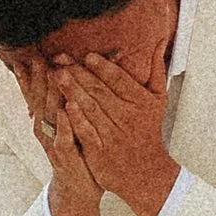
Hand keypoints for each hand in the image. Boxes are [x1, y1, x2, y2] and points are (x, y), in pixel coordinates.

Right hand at [8, 52, 102, 215]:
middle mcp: (46, 128)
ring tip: (49, 73)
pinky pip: (63, 137)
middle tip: (36, 55)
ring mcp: (53, 141)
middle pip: (39, 98)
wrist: (77, 188)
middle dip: (38, 76)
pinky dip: (64, 123)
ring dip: (48, 93)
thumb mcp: (72, 124)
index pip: (37, 91)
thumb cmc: (78, 151)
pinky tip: (65, 110)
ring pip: (48, 113)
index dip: (33, 73)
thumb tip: (77, 74)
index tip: (32, 52)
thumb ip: (72, 99)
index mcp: (48, 118)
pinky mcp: (65, 155)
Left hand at [54, 50, 179, 215]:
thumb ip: (156, 71)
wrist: (146, 172)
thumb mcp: (158, 100)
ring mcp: (112, 135)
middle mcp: (127, 117)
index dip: (103, 67)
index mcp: (140, 102)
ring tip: (56, 75)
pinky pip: (86, 131)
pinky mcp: (100, 151)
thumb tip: (158, 43)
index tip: (87, 56)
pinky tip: (64, 106)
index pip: (119, 80)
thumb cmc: (148, 133)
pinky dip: (76, 119)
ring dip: (71, 90)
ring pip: (90, 108)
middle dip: (79, 73)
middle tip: (61, 59)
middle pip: (100, 91)